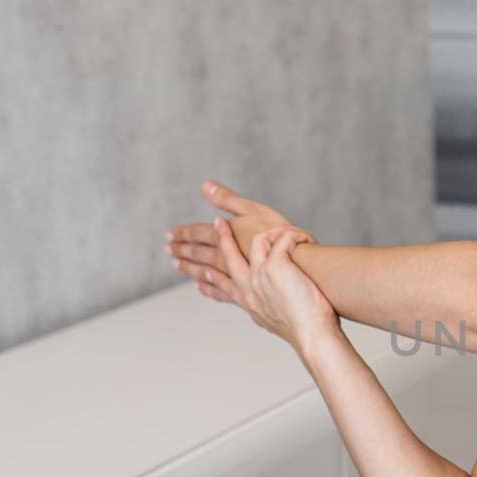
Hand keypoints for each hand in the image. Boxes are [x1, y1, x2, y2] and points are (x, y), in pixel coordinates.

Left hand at [165, 179, 317, 301]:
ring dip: (191, 268)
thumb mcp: (254, 210)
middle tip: (169, 251)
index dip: (183, 233)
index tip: (170, 234)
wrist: (306, 268)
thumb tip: (204, 185)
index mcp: (227, 236)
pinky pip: (221, 290)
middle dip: (182, 250)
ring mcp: (235, 276)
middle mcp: (226, 258)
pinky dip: (209, 287)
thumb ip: (228, 199)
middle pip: (198, 253)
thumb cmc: (283, 236)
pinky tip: (204, 287)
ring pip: (206, 272)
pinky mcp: (247, 291)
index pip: (198, 233)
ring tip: (180, 266)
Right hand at [211, 222, 341, 351]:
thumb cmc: (304, 332)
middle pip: (228, 258)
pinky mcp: (276, 265)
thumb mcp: (276, 325)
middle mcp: (251, 288)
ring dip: (273, 231)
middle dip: (222, 238)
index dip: (212, 279)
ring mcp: (261, 274)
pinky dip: (297, 237)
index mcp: (250, 304)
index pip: (224, 288)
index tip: (200, 274)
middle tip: (218, 223)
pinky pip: (283, 239)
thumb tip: (267, 316)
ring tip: (283, 227)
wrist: (311, 335)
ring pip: (256, 241)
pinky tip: (306, 239)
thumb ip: (268, 314)